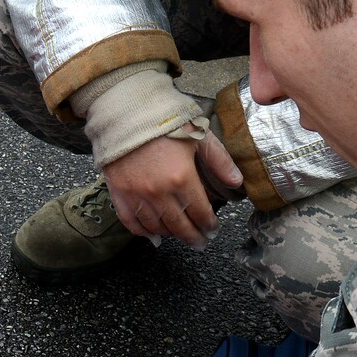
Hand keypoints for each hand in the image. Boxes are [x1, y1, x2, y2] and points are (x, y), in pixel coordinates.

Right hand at [101, 133, 243, 246]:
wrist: (125, 113)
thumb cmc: (164, 122)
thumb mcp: (198, 136)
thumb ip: (219, 161)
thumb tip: (237, 181)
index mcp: (182, 178)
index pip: (200, 213)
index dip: (209, 225)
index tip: (213, 229)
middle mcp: (159, 193)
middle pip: (180, 226)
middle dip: (193, 237)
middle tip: (200, 243)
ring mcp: (137, 195)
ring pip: (156, 227)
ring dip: (170, 236)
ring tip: (180, 237)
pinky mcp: (119, 193)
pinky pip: (131, 222)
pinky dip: (142, 232)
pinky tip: (152, 236)